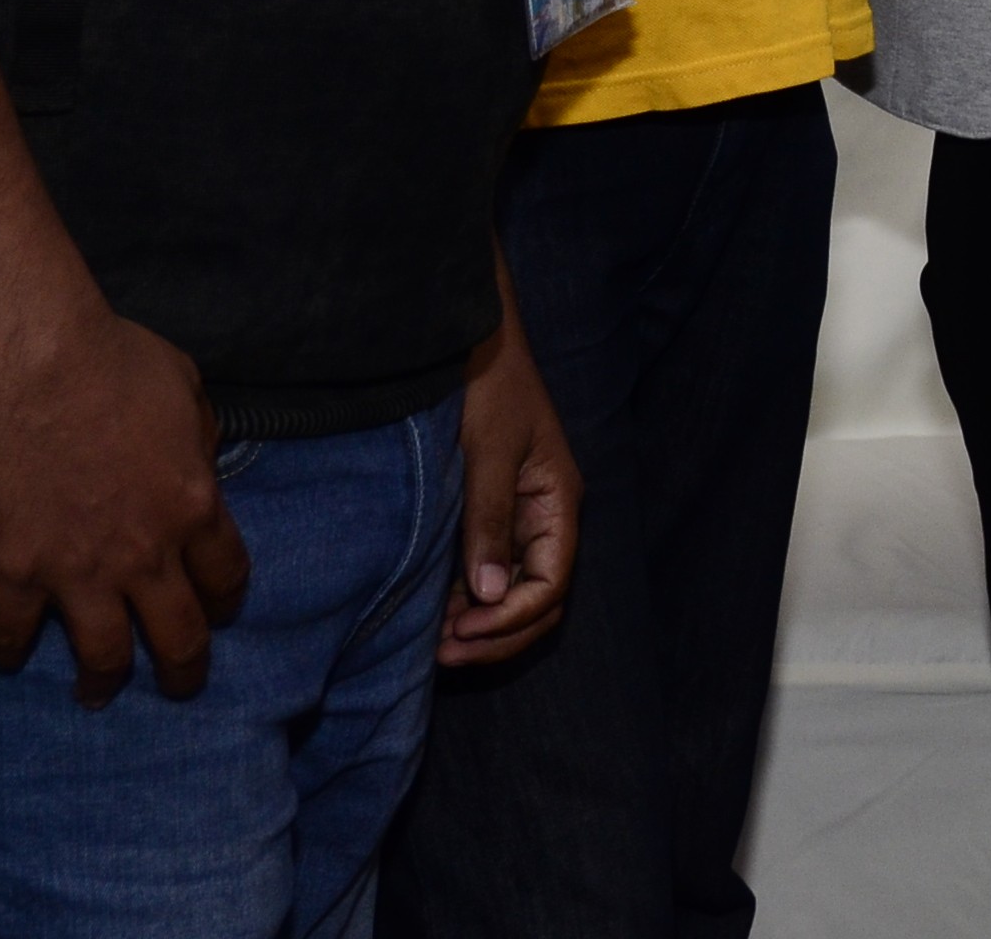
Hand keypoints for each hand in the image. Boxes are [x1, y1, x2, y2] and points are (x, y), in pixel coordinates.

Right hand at [0, 300, 249, 702]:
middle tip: (179, 685)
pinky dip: (9, 650)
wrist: (33, 356)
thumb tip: (198, 463)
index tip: (217, 612)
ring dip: (103, 680)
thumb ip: (198, 440)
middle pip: (179, 636)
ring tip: (97, 693)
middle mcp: (145, 552)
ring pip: (103, 654)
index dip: (224, 601)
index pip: (227, 577)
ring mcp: (78, 568)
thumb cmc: (112, 357)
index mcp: (195, 507)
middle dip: (184, 670)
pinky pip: (13, 633)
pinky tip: (9, 656)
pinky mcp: (15, 568)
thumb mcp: (186, 389)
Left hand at [439, 279, 580, 670]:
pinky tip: (432, 612)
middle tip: (444, 654)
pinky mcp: (486, 512)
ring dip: (480, 624)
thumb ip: (489, 520)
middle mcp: (543, 516)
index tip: (459, 632)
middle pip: (537, 599)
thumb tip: (484, 596)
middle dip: (497, 635)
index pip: (549, 584)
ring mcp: (516, 517)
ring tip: (435, 644)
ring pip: (510, 592)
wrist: (461, 336)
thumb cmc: (485, 384)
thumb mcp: (488, 451)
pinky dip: (464, 600)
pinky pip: (485, 572)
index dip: (510, 619)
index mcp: (558, 501)